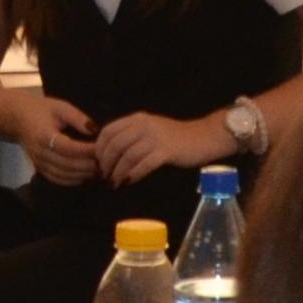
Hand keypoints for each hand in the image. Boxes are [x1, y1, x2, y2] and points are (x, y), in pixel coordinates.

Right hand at [3, 92, 98, 185]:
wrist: (18, 118)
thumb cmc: (41, 110)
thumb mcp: (60, 107)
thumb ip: (78, 118)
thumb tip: (95, 130)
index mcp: (44, 135)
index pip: (68, 148)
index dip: (86, 150)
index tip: (102, 148)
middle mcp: (40, 152)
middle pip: (67, 164)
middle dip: (88, 165)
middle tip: (105, 162)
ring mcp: (38, 162)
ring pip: (63, 174)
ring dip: (83, 174)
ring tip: (98, 169)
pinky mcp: (39, 168)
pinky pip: (57, 179)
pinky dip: (72, 180)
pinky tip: (85, 175)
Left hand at [91, 108, 228, 183]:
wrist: (204, 137)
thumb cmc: (175, 138)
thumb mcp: (150, 130)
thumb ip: (131, 137)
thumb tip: (108, 154)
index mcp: (137, 119)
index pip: (108, 131)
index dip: (99, 148)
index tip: (98, 163)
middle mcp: (143, 125)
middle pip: (114, 145)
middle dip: (105, 163)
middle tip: (104, 177)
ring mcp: (155, 137)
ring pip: (127, 156)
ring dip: (117, 172)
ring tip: (113, 183)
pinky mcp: (166, 151)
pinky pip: (143, 165)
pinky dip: (132, 175)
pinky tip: (128, 182)